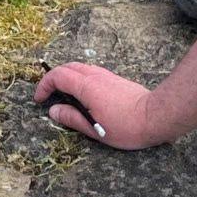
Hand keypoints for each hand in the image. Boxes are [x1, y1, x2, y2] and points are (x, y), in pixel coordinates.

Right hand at [35, 63, 161, 149]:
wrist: (157, 116)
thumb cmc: (127, 127)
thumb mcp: (95, 129)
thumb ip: (72, 119)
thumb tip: (54, 111)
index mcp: (87, 87)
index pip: (58, 76)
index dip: (44, 85)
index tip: (39, 99)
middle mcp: (96, 76)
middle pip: (68, 67)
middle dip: (54, 78)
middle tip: (48, 95)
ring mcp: (107, 76)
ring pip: (81, 68)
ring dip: (68, 77)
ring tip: (64, 95)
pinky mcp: (115, 79)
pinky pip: (91, 72)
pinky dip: (80, 79)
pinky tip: (84, 95)